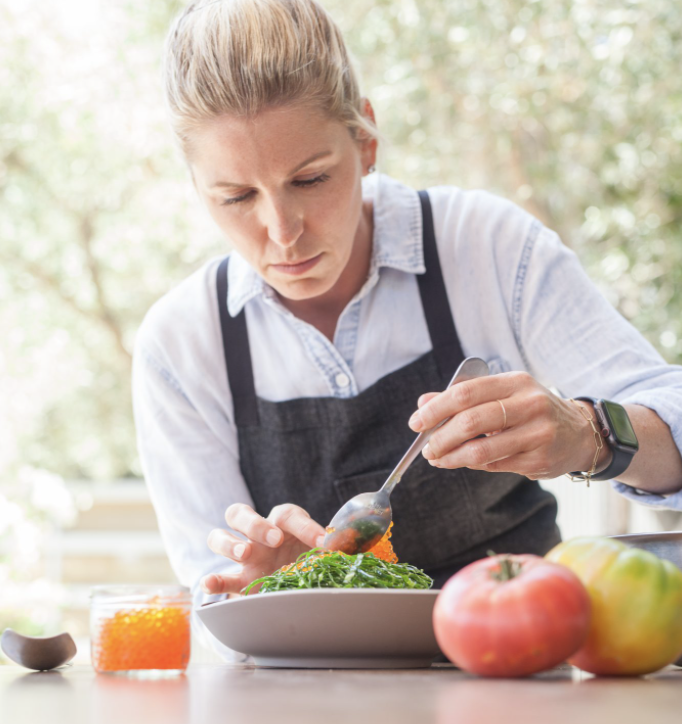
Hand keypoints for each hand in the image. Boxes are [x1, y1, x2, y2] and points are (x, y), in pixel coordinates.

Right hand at [202, 503, 325, 594]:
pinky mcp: (237, 579)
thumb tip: (358, 545)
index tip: (325, 543)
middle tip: (274, 539)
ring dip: (230, 544)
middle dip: (257, 524)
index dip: (308, 527)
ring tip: (245, 555)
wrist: (294, 582)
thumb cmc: (309, 558)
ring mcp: (244, 555)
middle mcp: (259, 534)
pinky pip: (218, 577)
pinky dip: (212, 581)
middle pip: (241, 513)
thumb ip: (337, 548)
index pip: (291, 515)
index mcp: (284, 522)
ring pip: (220, 537)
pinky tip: (209, 585)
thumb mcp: (325, 552)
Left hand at [408, 372, 608, 479]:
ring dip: (452, 457)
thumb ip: (463, 398)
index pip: (466, 393)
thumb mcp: (502, 394)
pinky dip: (471, 465)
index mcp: (515, 382)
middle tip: (427, 447)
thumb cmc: (531, 410)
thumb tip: (423, 402)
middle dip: (441, 437)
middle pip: (472, 421)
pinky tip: (460, 462)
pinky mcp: (540, 459)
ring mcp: (538, 433)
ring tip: (437, 458)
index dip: (436, 409)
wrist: (580, 433)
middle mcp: (530, 404)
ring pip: (481, 450)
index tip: (417, 422)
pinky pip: (494, 465)